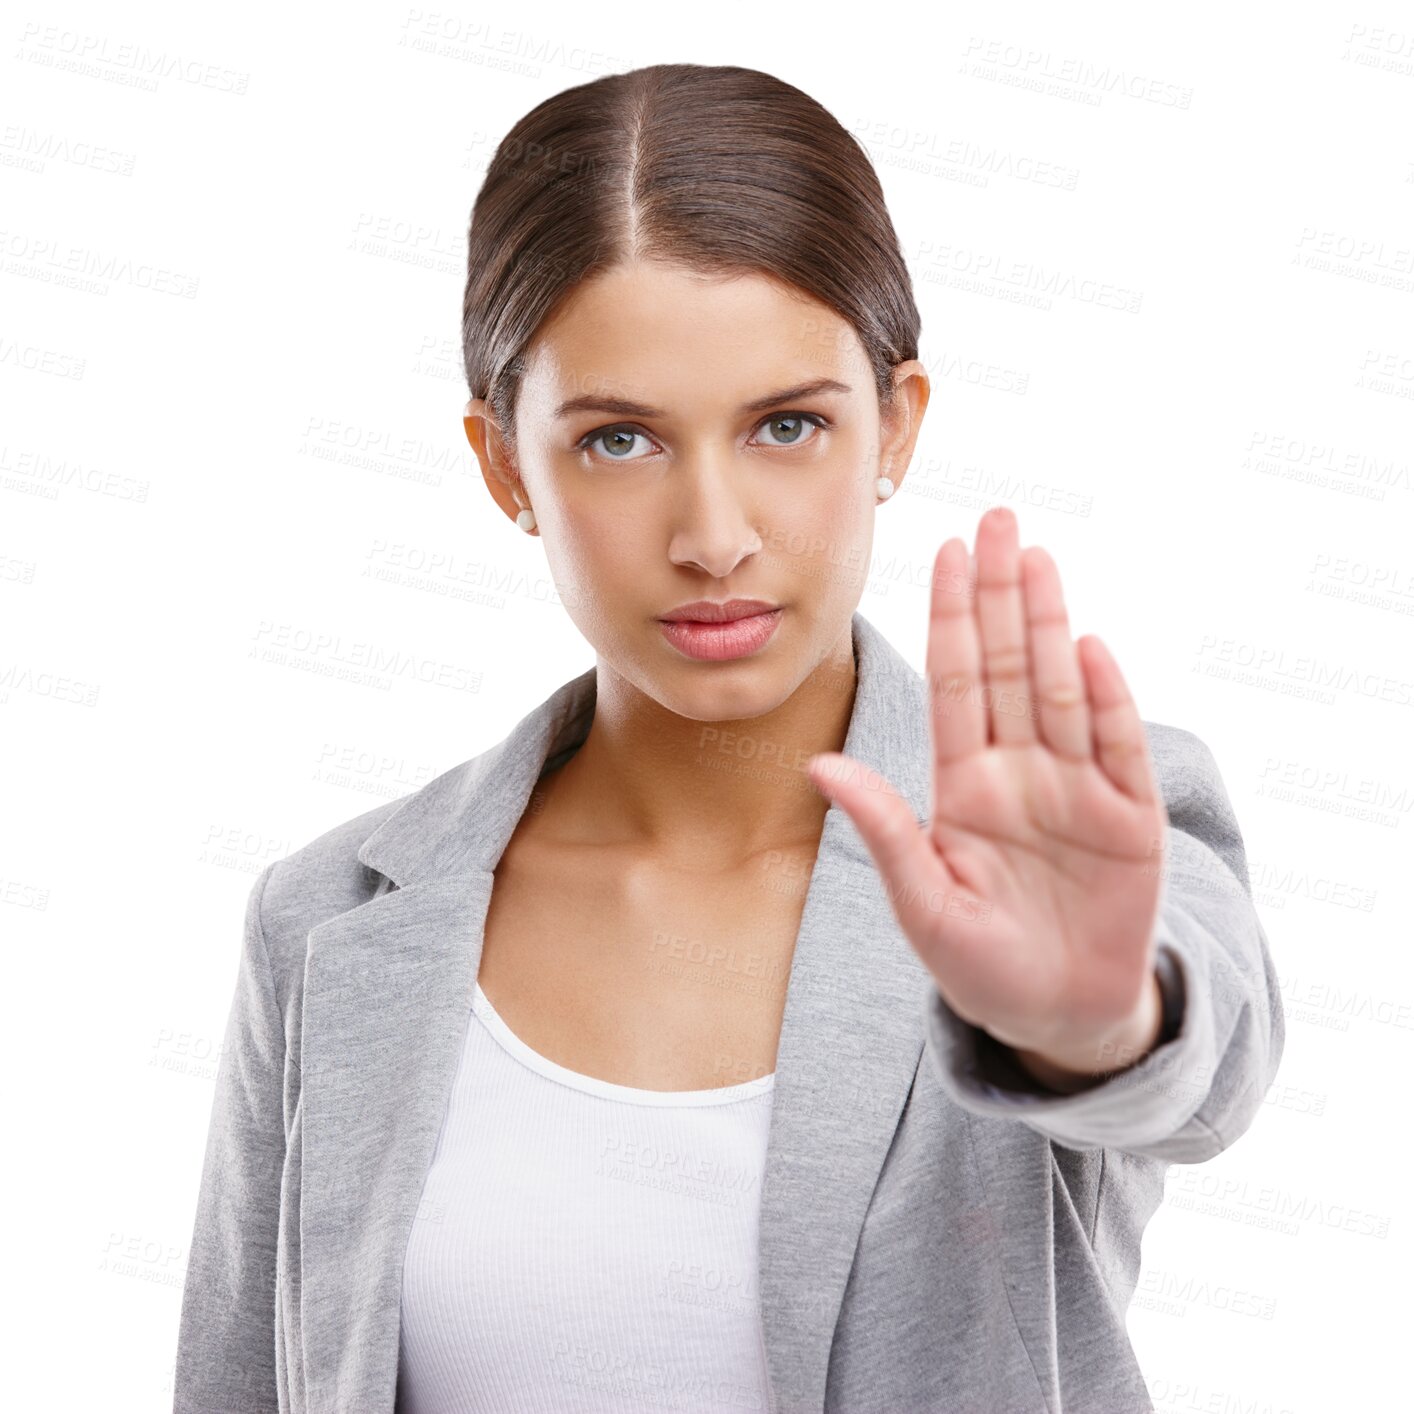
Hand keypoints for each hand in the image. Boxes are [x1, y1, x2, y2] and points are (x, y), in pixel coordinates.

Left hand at [807, 506, 1166, 1089]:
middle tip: (998, 520)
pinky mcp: (1130, 819)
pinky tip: (1087, 648)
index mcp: (965, 783)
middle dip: (1001, 594)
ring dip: (1048, 624)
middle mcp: (1020, 771)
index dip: (952, 617)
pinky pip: (1118, 749)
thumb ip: (882, 829)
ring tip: (1037, 558)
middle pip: (1008, 666)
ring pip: (1059, 689)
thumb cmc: (979, 964)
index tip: (946, 552)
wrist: (1056, 1015)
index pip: (957, 683)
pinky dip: (1104, 701)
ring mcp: (1078, 788)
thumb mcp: (921, 901)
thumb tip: (815, 766)